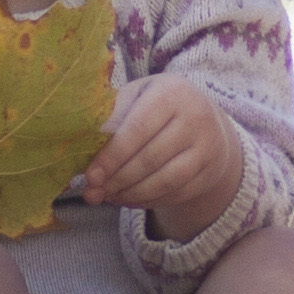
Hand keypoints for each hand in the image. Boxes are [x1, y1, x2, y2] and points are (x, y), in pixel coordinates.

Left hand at [75, 78, 245, 234]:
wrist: (207, 121)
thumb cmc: (158, 107)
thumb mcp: (137, 97)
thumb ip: (112, 117)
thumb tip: (82, 148)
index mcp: (172, 92)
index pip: (137, 130)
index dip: (111, 156)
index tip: (90, 176)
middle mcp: (196, 117)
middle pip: (150, 159)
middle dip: (117, 180)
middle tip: (93, 193)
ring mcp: (208, 146)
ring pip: (165, 181)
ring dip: (131, 194)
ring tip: (109, 196)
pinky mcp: (211, 171)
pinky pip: (176, 193)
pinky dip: (148, 201)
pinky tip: (129, 199)